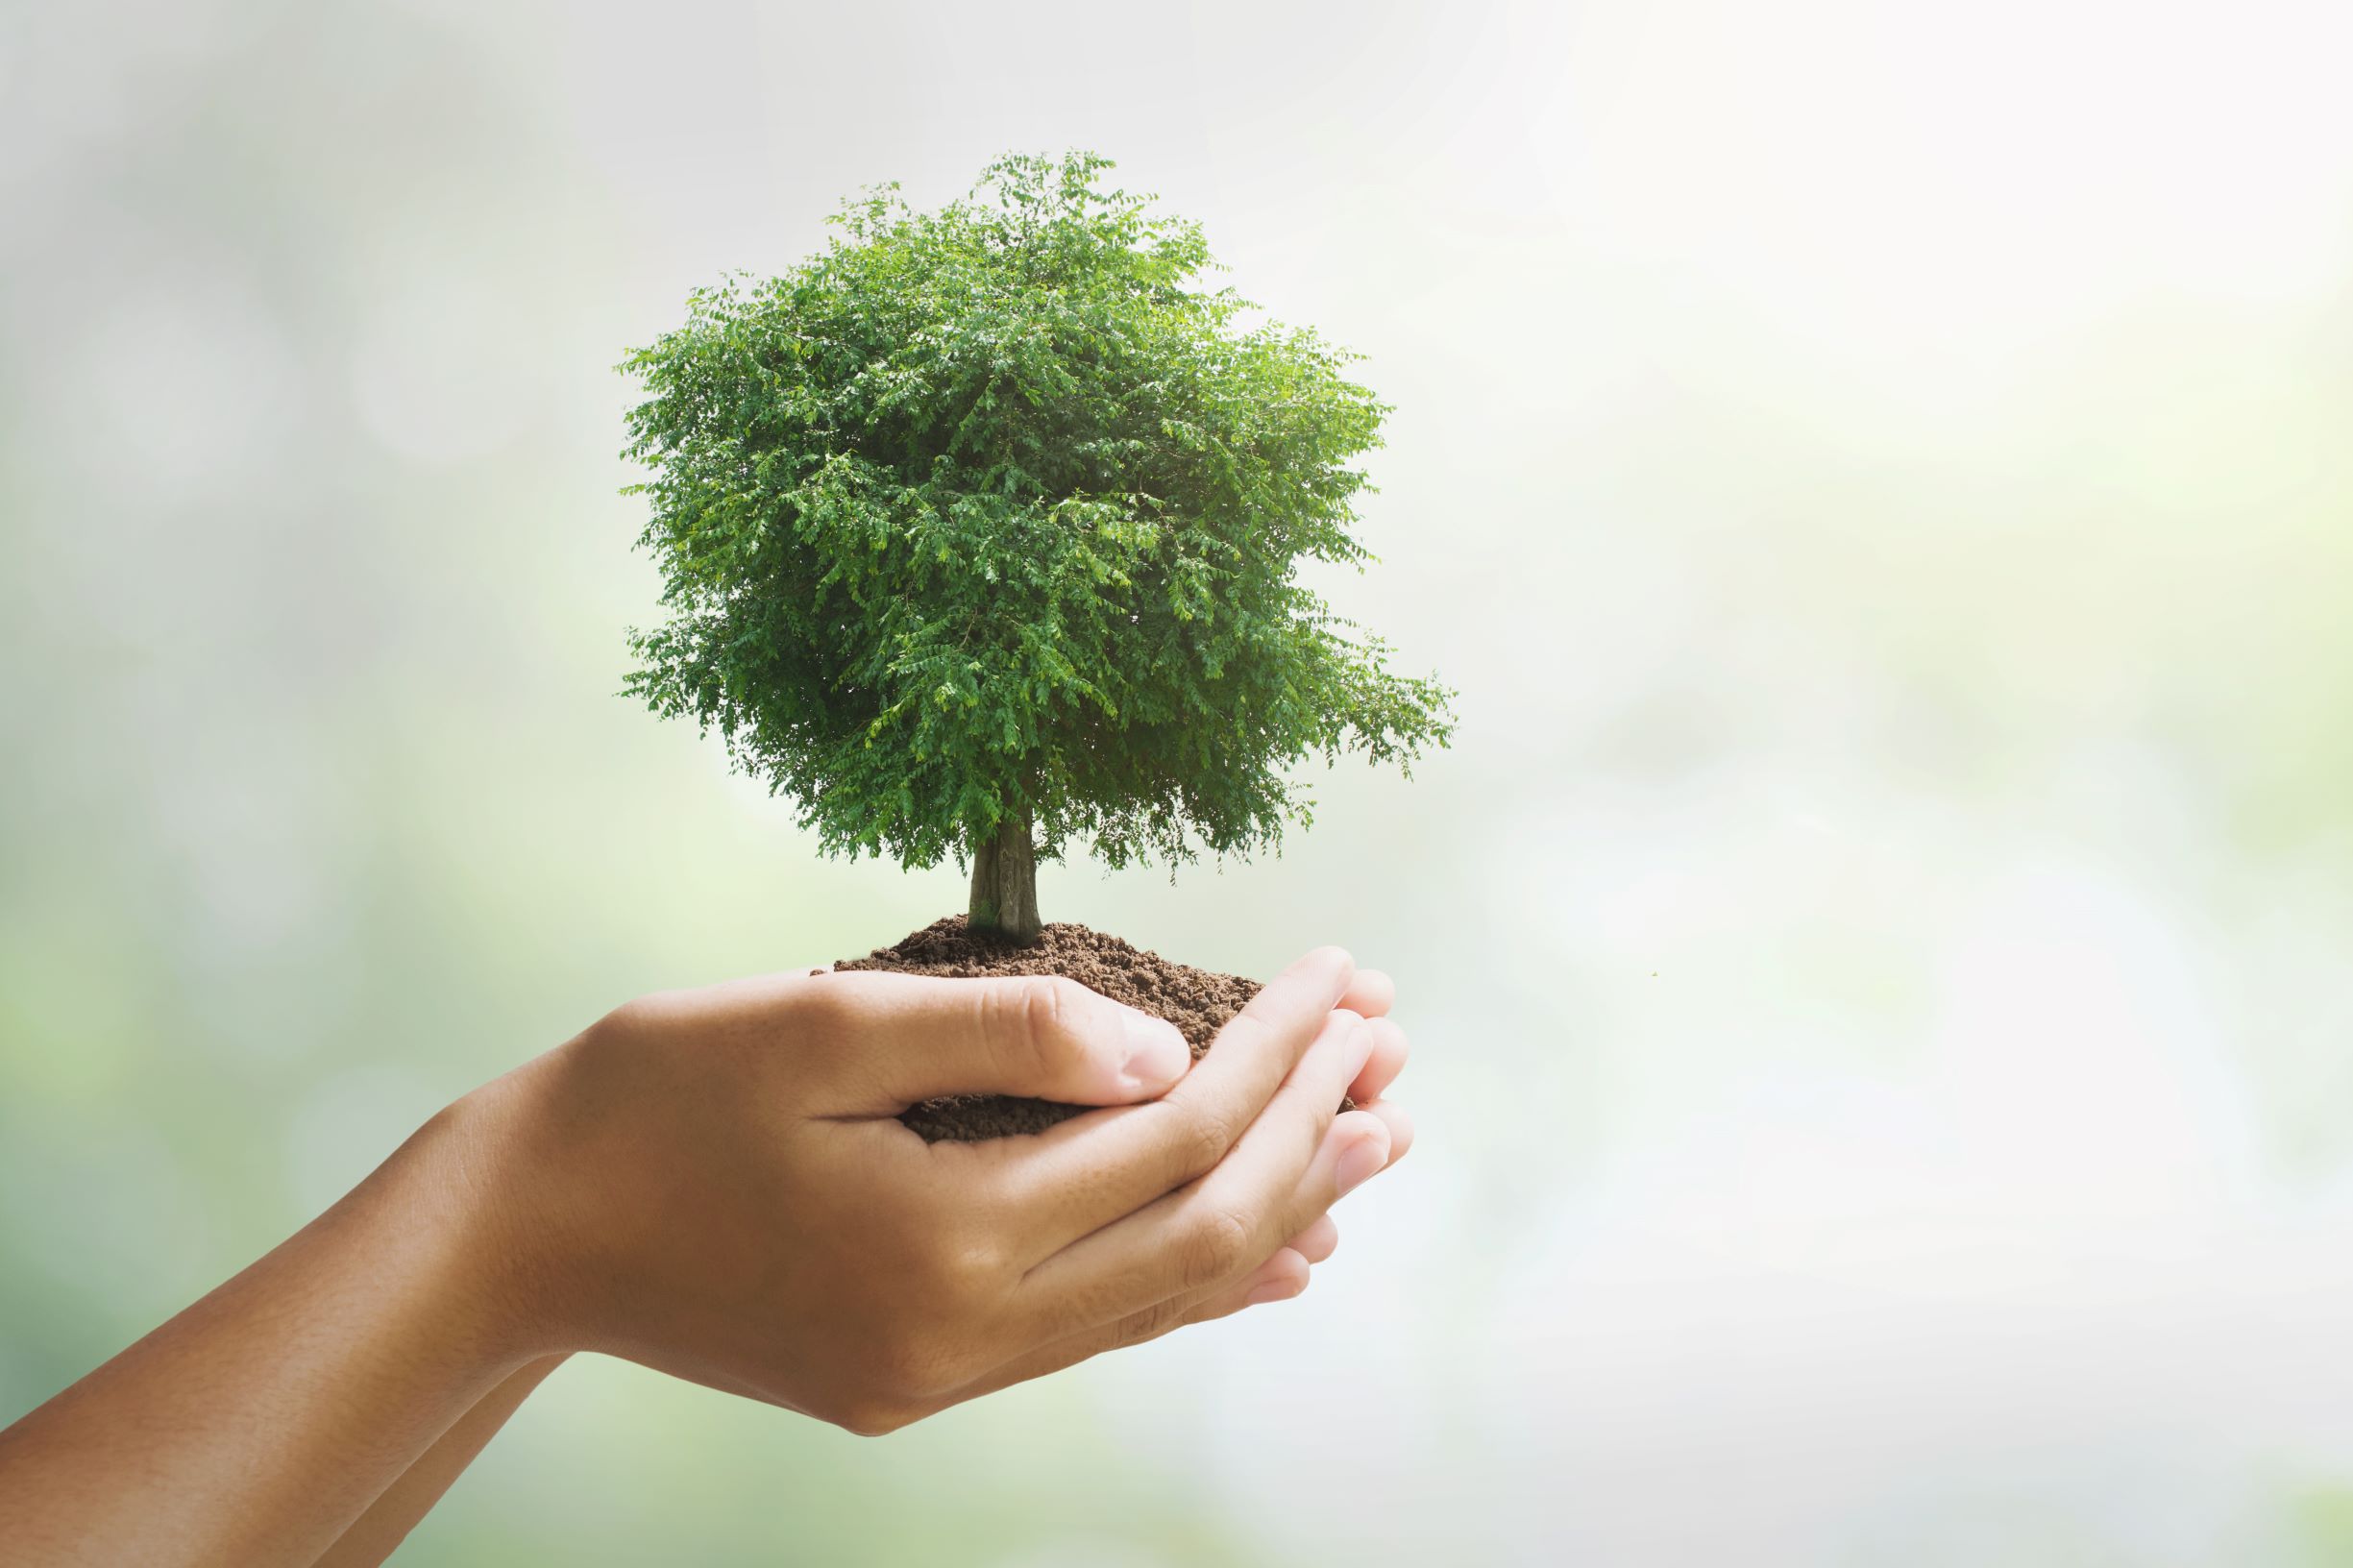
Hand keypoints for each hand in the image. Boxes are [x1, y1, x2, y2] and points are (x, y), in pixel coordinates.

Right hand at [473, 946, 1412, 1433]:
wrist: (524, 1233)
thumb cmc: (654, 1099)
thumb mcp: (819, 1025)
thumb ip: (1002, 1027)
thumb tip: (1166, 1045)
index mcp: (944, 1240)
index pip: (1173, 1134)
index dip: (1275, 1050)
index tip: (1339, 972)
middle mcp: (963, 1338)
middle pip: (1199, 1231)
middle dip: (1310, 1131)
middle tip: (1393, 1049)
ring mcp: (944, 1377)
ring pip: (1164, 1298)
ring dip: (1279, 1209)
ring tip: (1371, 1138)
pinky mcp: (919, 1383)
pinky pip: (1098, 1335)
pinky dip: (1194, 1282)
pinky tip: (1269, 1255)